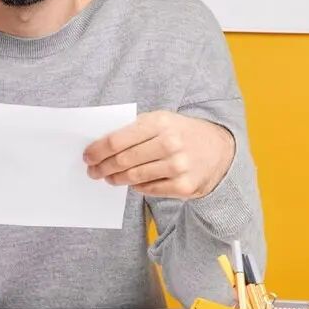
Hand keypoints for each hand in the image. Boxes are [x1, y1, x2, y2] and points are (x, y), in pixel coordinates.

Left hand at [82, 110, 233, 198]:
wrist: (220, 150)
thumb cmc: (182, 133)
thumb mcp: (162, 120)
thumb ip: (135, 129)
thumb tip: (102, 145)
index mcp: (160, 122)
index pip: (117, 140)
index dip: (98, 150)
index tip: (88, 156)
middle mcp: (170, 143)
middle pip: (123, 161)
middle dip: (102, 167)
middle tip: (93, 171)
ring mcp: (178, 166)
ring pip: (133, 177)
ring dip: (115, 179)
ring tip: (108, 177)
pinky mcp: (183, 186)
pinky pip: (148, 189)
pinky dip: (136, 186)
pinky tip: (132, 182)